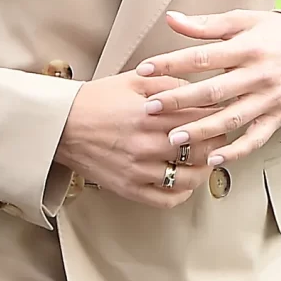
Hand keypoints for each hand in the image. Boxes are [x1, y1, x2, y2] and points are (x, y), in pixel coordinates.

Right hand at [58, 72, 208, 207]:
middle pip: (203, 150)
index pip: (203, 118)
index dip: (218, 116)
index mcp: (152, 115)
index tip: (220, 113)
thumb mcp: (134, 81)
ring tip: (204, 160)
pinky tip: (184, 182)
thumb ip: (169, 82)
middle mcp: (148, 145)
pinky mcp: (130, 189)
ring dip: (204, 170)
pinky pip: (167, 200)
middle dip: (216, 142)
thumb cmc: (95, 101)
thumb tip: (197, 90)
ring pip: (190, 178)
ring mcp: (140, 170)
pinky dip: (182, 193)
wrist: (60, 125)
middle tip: (217, 136)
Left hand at [135, 9, 280, 172]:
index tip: (144, 70)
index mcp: (246, 48)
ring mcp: (269, 99)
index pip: (202, 57)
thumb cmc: (279, 33)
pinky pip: (255, 139)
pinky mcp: (278, 117)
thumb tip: (171, 18)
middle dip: (179, 101)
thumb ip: (206, 24)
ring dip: (201, 131)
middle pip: (212, 91)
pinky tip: (213, 159)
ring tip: (173, 139)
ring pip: (231, 119)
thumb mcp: (244, 21)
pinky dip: (236, 152)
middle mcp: (257, 75)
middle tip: (150, 108)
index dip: (171, 63)